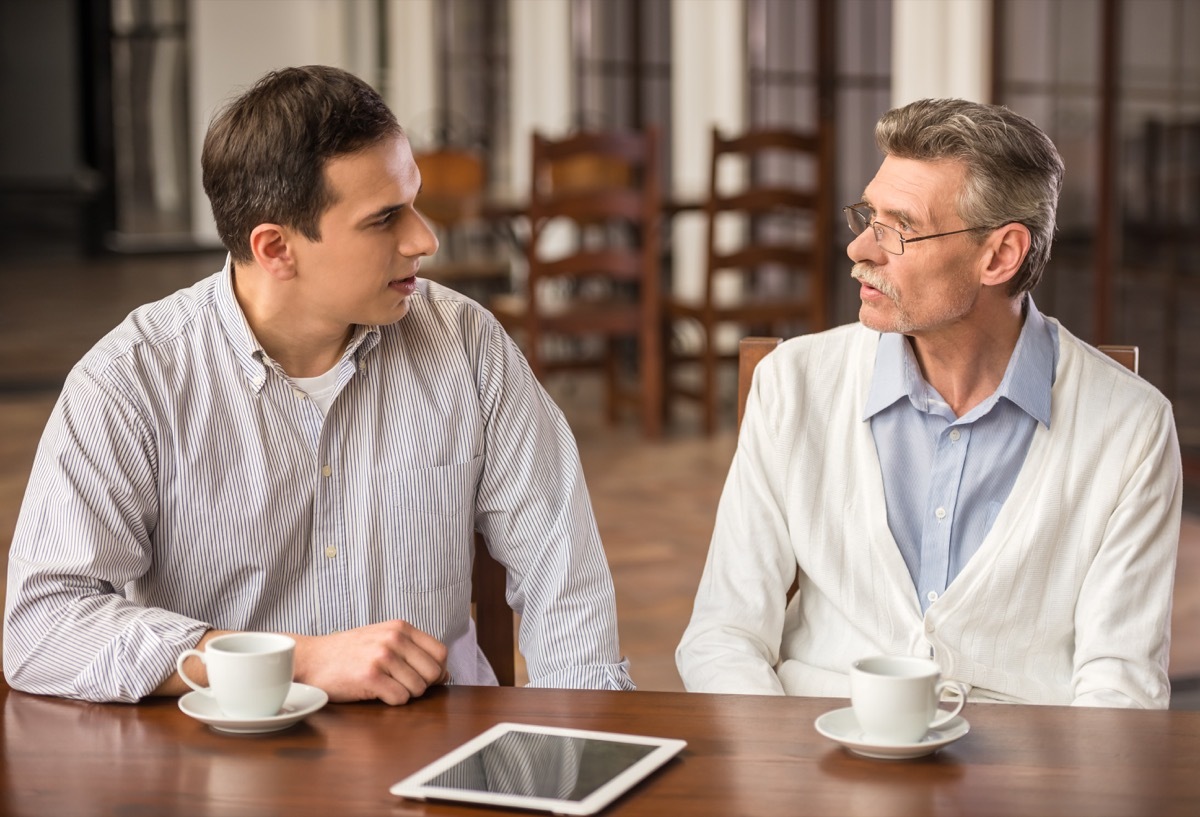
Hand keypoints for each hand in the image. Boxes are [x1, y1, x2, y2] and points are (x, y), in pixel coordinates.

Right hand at [291, 621, 448, 704]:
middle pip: (433, 673)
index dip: (437, 671)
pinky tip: (375, 692)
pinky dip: (391, 701)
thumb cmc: (348, 652)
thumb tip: (445, 673)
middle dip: (422, 685)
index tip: (424, 678)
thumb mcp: (382, 638)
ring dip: (404, 694)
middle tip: (400, 685)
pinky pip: (400, 698)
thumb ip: (412, 650)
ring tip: (384, 686)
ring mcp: (382, 656)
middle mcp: (394, 638)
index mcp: (400, 627)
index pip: (440, 653)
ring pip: (417, 688)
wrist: (312, 658)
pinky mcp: (370, 676)